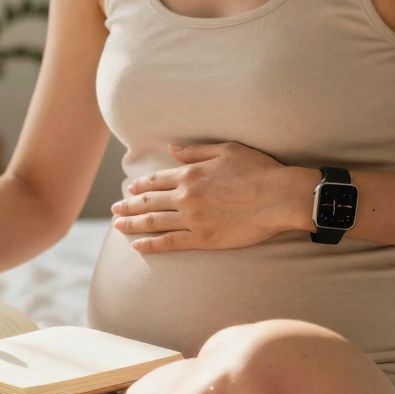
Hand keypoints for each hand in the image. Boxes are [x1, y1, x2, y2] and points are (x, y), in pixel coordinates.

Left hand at [111, 142, 317, 252]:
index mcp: (190, 174)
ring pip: (153, 223)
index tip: (129, 189)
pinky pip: (170, 243)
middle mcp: (185, 197)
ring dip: (132, 224)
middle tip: (115, 209)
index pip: (155, 181)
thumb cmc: (258, 169)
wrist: (280, 197)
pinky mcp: (203, 239)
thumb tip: (172, 148)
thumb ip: (195, 151)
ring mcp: (192, 220)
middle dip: (128, 206)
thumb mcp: (226, 150)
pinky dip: (151, 245)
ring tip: (118, 225)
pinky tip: (137, 245)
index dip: (139, 186)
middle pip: (148, 203)